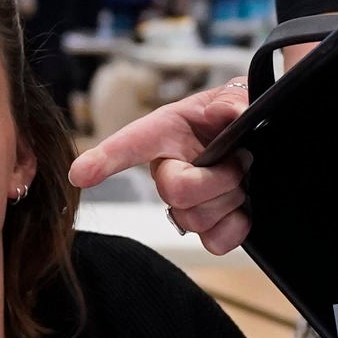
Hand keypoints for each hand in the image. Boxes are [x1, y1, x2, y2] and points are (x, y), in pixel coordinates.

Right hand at [69, 79, 251, 252]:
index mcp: (166, 133)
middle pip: (175, 192)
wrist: (257, 144)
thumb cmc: (232, 117)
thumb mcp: (234, 95)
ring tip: (242, 177)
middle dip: (216, 180)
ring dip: (230, 199)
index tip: (79, 174)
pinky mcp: (210, 229)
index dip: (103, 160)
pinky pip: (215, 242)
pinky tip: (244, 208)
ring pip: (196, 219)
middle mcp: (168, 171)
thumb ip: (231, 99)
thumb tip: (225, 113)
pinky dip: (236, 227)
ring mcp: (186, 204)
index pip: (128, 145)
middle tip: (239, 162)